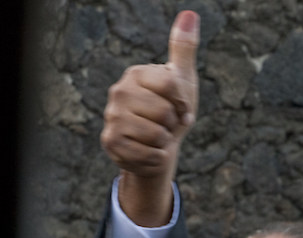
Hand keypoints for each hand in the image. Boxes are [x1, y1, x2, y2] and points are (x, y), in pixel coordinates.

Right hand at [100, 11, 199, 225]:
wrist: (158, 146)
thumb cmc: (172, 111)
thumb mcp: (182, 79)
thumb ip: (184, 48)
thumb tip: (189, 14)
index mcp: (137, 74)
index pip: (172, 85)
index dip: (184, 103)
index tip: (181, 107)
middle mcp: (118, 91)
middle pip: (164, 112)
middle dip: (174, 124)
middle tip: (167, 124)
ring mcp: (111, 117)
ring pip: (156, 134)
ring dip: (165, 141)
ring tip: (158, 137)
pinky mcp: (110, 142)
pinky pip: (148, 154)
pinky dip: (157, 157)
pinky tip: (148, 150)